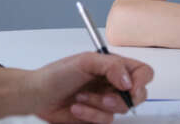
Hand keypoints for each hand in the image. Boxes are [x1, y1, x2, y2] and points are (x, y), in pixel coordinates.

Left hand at [27, 52, 152, 122]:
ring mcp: (106, 102)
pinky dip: (90, 115)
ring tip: (81, 97)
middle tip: (105, 97)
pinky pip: (106, 122)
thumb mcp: (84, 61)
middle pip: (138, 95)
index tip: (129, 88)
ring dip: (99, 105)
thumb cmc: (56, 74)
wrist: (37, 95)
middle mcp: (112, 83)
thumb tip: (129, 80)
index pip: (142, 72)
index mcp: (113, 66)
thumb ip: (111, 66)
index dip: (141, 81)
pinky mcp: (97, 118)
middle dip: (120, 98)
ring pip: (120, 110)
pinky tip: (77, 108)